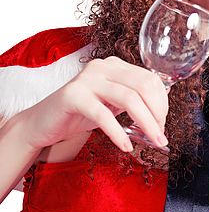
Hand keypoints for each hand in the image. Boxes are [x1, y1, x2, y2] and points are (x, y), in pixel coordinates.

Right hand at [22, 56, 168, 153]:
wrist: (42, 123)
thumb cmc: (81, 114)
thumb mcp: (112, 104)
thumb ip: (134, 101)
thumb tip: (162, 113)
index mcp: (115, 65)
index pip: (150, 79)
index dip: (162, 103)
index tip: (163, 124)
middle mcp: (102, 66)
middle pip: (143, 86)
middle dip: (157, 113)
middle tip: (160, 136)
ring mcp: (87, 79)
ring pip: (129, 98)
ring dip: (146, 123)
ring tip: (153, 141)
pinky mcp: (73, 95)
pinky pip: (103, 114)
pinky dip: (118, 132)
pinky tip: (126, 146)